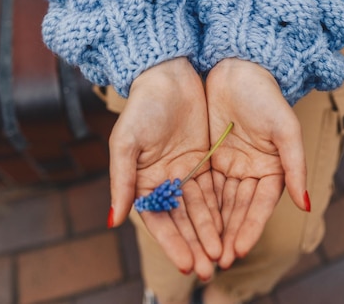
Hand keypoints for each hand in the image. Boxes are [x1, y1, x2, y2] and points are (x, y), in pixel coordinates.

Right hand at [109, 57, 221, 278]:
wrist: (168, 74)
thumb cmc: (142, 106)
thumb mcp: (126, 142)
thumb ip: (122, 181)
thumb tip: (113, 220)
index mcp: (142, 180)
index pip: (157, 219)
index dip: (171, 241)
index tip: (186, 262)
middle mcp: (164, 180)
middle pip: (181, 219)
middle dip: (194, 244)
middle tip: (208, 267)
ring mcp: (185, 171)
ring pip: (199, 209)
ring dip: (209, 232)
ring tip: (221, 256)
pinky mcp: (204, 160)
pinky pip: (213, 189)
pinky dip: (220, 209)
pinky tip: (230, 228)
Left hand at [206, 58, 307, 268]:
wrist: (237, 67)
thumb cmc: (266, 96)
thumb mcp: (286, 130)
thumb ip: (296, 167)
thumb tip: (305, 204)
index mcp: (274, 168)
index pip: (261, 205)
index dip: (250, 227)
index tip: (239, 249)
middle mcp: (252, 171)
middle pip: (239, 209)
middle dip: (229, 234)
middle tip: (216, 260)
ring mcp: (230, 165)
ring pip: (220, 202)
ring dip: (213, 226)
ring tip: (202, 250)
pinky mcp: (210, 156)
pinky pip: (204, 185)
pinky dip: (199, 204)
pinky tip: (189, 222)